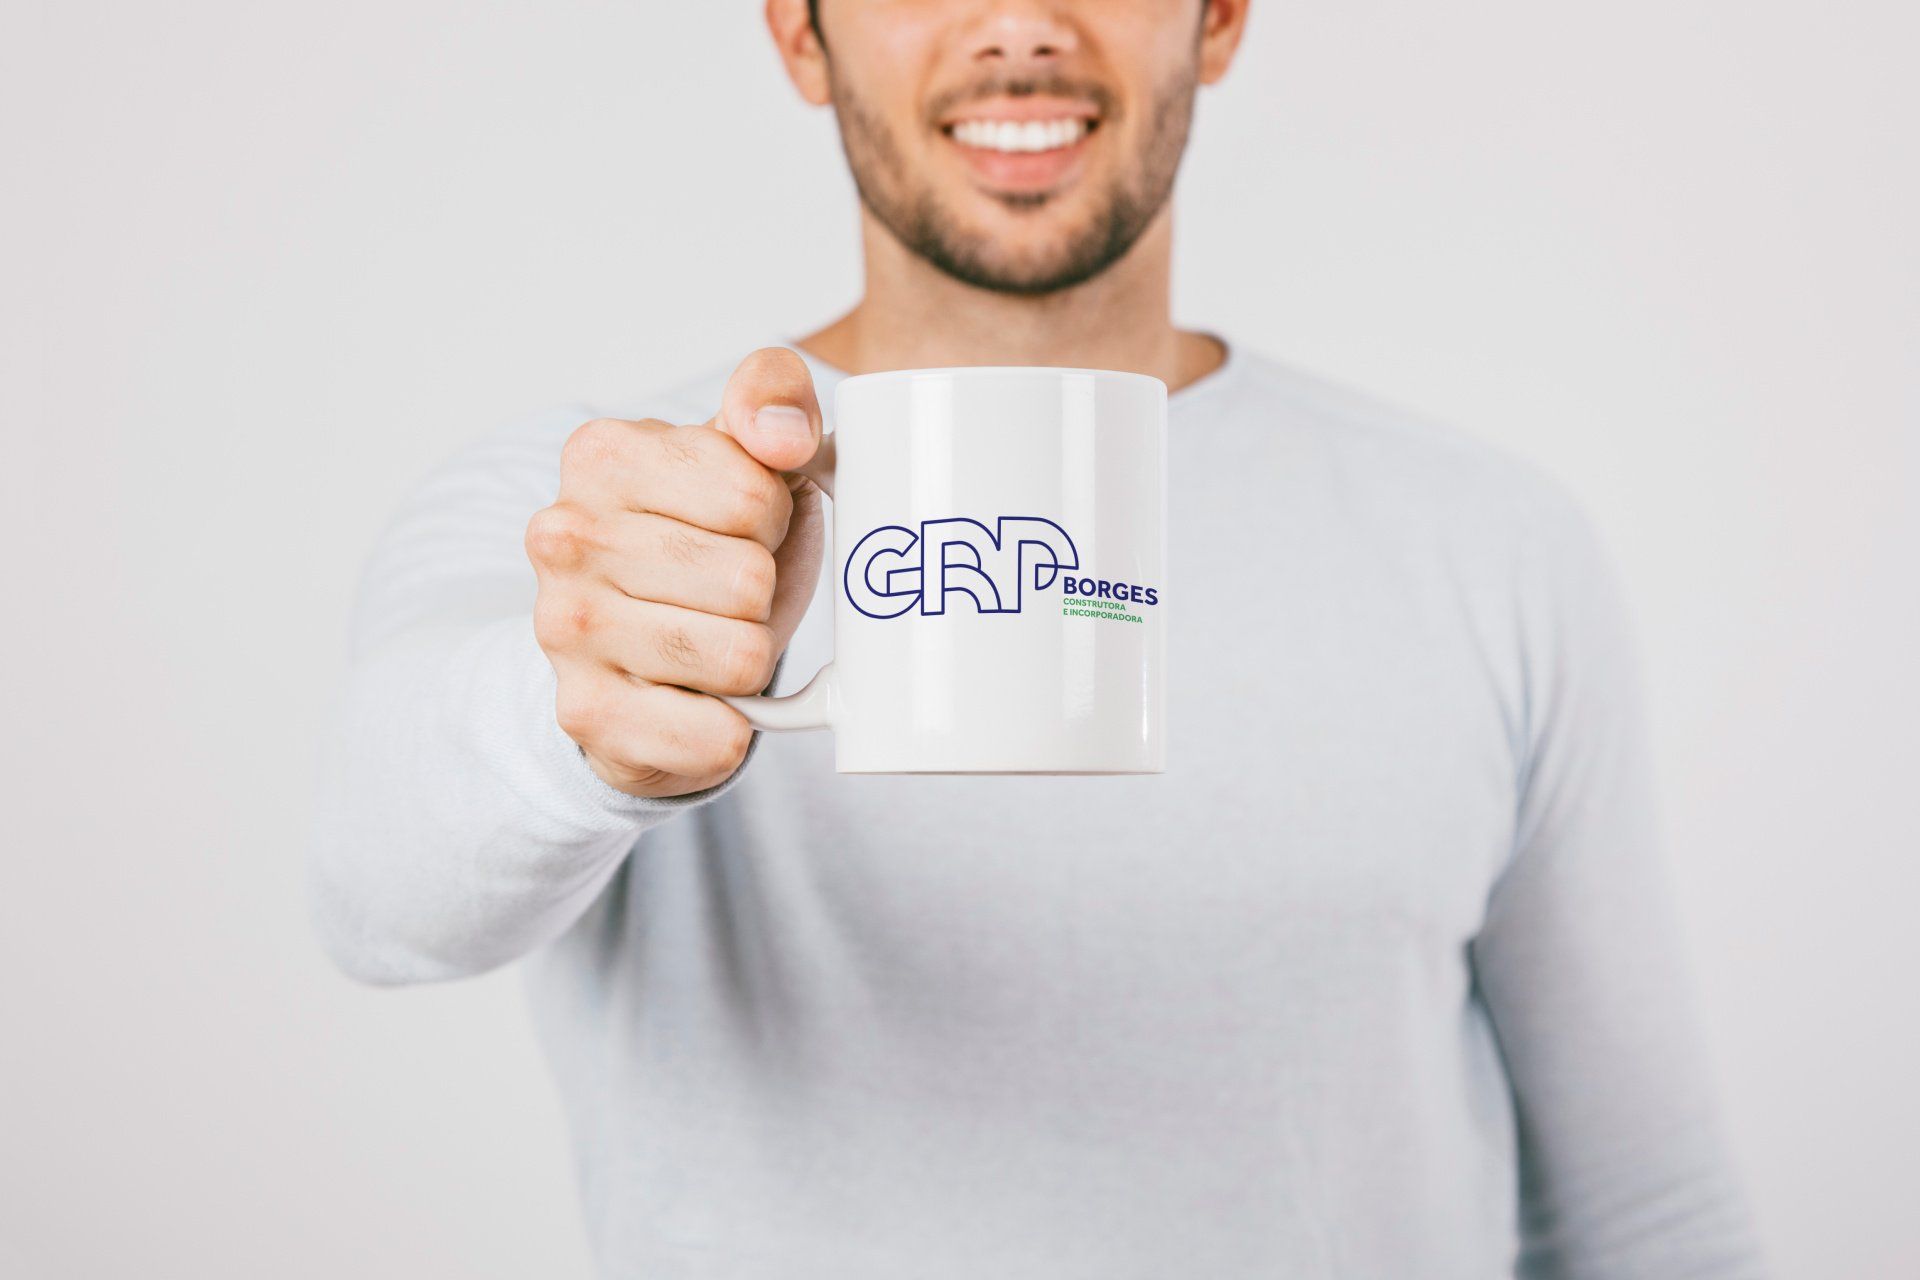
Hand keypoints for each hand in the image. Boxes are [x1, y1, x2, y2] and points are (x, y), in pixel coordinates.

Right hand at [526, 348, 827, 796]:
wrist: (641, 654)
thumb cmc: (707, 543)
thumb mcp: (747, 455)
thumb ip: (775, 397)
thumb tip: (783, 437)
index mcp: (601, 455)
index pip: (754, 494)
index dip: (773, 519)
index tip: (741, 526)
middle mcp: (562, 536)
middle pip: (747, 580)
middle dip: (762, 594)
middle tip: (725, 594)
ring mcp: (563, 630)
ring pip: (740, 656)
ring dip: (750, 658)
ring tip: (712, 641)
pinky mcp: (586, 716)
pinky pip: (716, 735)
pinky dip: (731, 728)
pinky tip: (699, 702)